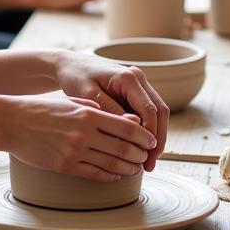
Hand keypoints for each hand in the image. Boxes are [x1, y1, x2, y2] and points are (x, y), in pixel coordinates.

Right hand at [5, 93, 156, 180]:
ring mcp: (74, 152)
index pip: (127, 128)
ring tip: (136, 168)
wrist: (10, 122)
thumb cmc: (42, 109)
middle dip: (140, 155)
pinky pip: (93, 174)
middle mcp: (84, 133)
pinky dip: (109, 176)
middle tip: (147, 156)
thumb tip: (129, 121)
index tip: (151, 140)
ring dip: (129, 168)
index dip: (144, 137)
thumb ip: (100, 110)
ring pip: (112, 164)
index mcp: (88, 113)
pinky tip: (116, 175)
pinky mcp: (64, 166)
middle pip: (124, 148)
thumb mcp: (72, 102)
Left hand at [53, 50, 168, 169]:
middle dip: (158, 139)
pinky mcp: (134, 91)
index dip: (151, 135)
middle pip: (160, 111)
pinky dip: (146, 130)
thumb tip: (132, 127)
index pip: (150, 109)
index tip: (146, 156)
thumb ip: (110, 109)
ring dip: (155, 136)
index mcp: (128, 77)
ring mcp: (138, 84)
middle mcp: (138, 78)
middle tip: (150, 164)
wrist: (69, 64)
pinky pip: (147, 111)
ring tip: (148, 161)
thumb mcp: (89, 94)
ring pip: (157, 112)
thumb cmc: (76, 77)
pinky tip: (140, 148)